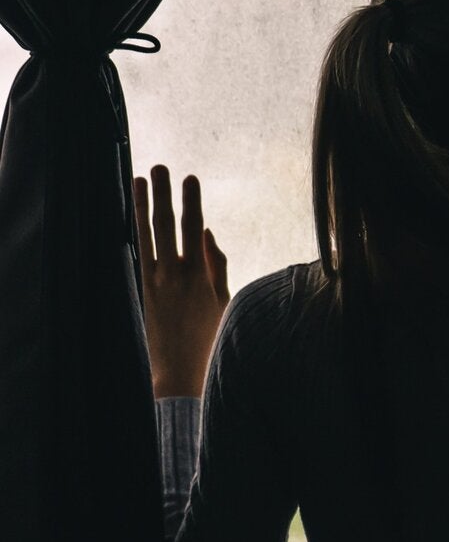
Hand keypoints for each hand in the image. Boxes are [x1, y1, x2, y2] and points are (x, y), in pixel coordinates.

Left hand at [135, 166, 229, 398]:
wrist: (180, 372)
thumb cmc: (210, 339)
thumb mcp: (224, 301)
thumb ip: (216, 265)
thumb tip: (206, 233)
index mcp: (199, 276)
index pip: (193, 229)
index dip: (191, 202)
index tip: (190, 178)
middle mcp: (173, 274)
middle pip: (166, 226)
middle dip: (164, 195)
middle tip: (160, 168)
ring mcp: (153, 282)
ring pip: (145, 236)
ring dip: (142, 207)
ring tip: (140, 182)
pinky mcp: (140, 291)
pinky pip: (135, 254)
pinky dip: (133, 232)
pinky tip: (130, 217)